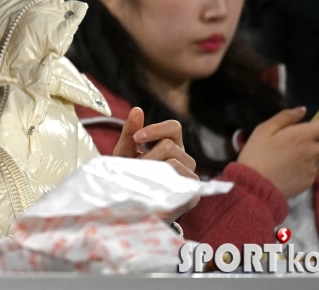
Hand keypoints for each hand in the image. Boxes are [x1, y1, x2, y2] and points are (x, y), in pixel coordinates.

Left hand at [113, 107, 199, 221]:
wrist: (134, 208)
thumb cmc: (131, 177)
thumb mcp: (126, 153)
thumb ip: (130, 132)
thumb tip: (137, 109)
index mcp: (172, 145)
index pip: (174, 127)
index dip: (156, 129)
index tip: (137, 137)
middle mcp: (185, 158)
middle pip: (169, 145)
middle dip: (148, 155)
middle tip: (136, 169)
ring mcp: (191, 176)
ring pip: (174, 162)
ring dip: (152, 170)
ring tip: (142, 181)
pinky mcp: (192, 194)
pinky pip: (179, 181)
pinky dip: (162, 184)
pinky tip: (153, 190)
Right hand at [238, 107, 318, 197]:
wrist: (255, 185)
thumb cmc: (256, 153)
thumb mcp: (264, 129)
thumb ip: (284, 117)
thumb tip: (302, 110)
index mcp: (302, 135)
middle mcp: (314, 151)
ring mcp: (314, 167)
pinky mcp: (311, 181)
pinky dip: (317, 165)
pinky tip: (306, 164)